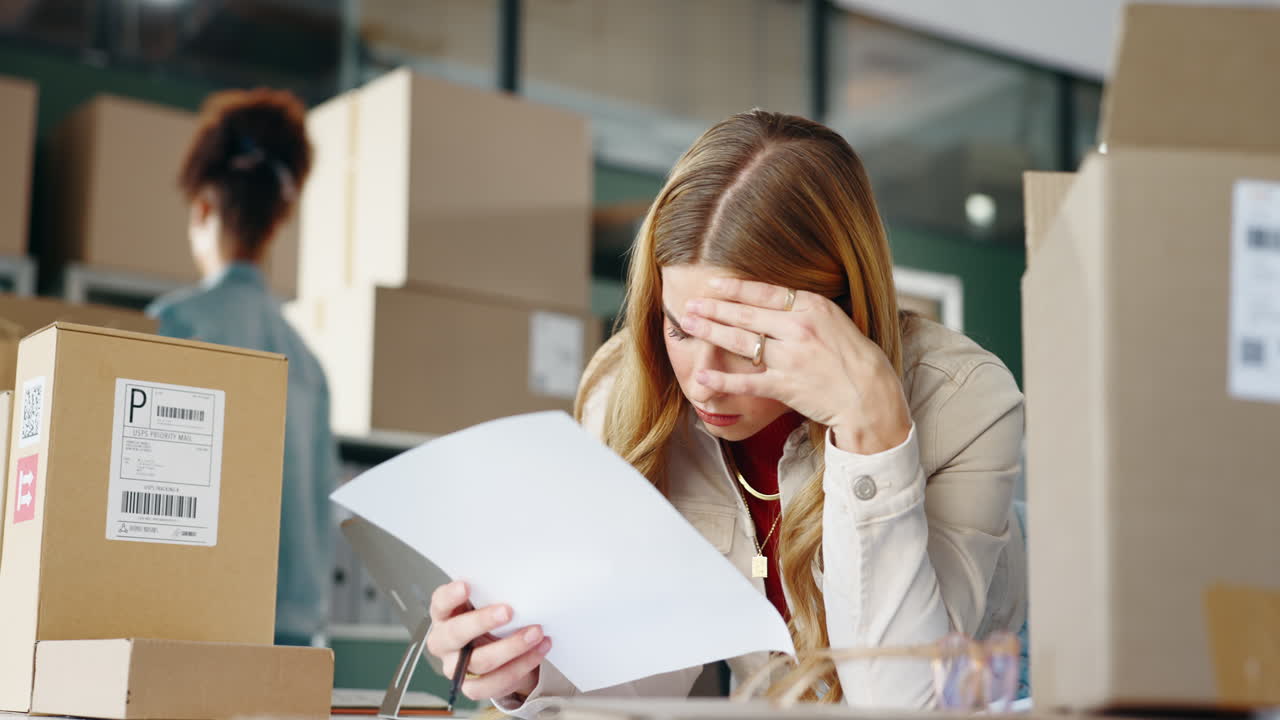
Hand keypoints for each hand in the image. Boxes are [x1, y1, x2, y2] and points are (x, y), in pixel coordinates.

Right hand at [425, 580, 551, 701]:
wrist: (498, 651)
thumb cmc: (490, 619)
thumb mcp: (487, 603)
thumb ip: (492, 595)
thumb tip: (516, 584)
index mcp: (444, 616)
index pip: (439, 604)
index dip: (450, 596)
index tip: (466, 586)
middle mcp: (444, 642)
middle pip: (455, 634)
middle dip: (482, 622)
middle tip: (508, 611)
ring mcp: (456, 667)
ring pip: (480, 661)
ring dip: (512, 647)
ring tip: (536, 632)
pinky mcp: (473, 687)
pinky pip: (496, 682)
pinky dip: (521, 665)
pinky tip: (538, 650)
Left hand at [680, 277, 911, 453]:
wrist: (870, 396)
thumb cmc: (855, 359)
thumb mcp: (835, 321)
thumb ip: (804, 311)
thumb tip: (775, 300)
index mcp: (813, 308)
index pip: (765, 293)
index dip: (735, 288)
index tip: (712, 284)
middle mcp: (799, 329)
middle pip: (746, 315)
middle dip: (713, 308)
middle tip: (690, 303)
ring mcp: (790, 358)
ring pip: (741, 341)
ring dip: (711, 332)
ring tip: (688, 324)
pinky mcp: (785, 386)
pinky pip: (746, 381)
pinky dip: (722, 380)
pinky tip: (701, 377)